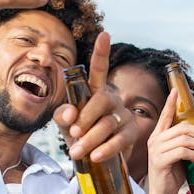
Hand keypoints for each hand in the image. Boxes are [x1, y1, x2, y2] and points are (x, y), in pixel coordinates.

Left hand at [54, 32, 140, 162]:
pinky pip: (120, 139)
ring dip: (90, 139)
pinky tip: (94, 156)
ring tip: (75, 152)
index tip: (104, 34)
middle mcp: (113, 98)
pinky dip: (105, 149)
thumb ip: (61, 115)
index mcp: (95, 91)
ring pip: (108, 123)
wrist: (96, 159)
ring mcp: (124, 114)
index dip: (101, 52)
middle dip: (85, 118)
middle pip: (101, 100)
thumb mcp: (64, 124)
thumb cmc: (79, 136)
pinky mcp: (132, 132)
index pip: (99, 70)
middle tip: (73, 134)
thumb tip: (71, 114)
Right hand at [146, 88, 193, 193]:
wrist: (162, 193)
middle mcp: (155, 140)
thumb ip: (190, 144)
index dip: (170, 103)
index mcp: (159, 136)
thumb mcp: (182, 156)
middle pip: (182, 128)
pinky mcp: (159, 161)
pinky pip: (181, 152)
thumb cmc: (173, 174)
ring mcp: (156, 150)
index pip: (165, 116)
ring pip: (184, 139)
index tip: (175, 91)